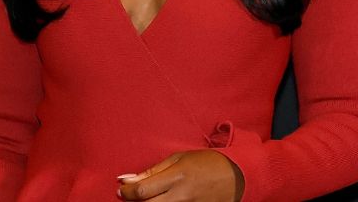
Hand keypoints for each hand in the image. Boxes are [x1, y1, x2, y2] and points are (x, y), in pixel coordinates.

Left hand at [116, 149, 244, 200]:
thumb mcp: (178, 159)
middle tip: (129, 196)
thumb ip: (152, 171)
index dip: (127, 193)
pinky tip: (161, 200)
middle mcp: (182, 196)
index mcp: (177, 177)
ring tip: (149, 197)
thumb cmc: (205, 163)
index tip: (122, 189)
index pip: (142, 191)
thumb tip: (126, 179)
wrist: (236, 176)